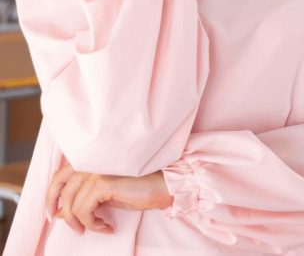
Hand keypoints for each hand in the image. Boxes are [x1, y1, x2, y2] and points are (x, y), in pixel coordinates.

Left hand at [46, 162, 172, 234]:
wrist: (164, 187)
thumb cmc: (140, 189)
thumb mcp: (106, 196)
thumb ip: (84, 198)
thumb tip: (60, 211)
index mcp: (92, 161)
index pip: (61, 176)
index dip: (52, 195)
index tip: (52, 213)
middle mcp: (92, 162)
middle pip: (62, 189)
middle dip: (63, 213)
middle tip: (75, 229)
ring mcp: (97, 171)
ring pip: (73, 204)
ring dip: (82, 223)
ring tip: (98, 228)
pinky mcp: (103, 183)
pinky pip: (84, 210)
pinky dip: (92, 223)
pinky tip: (106, 226)